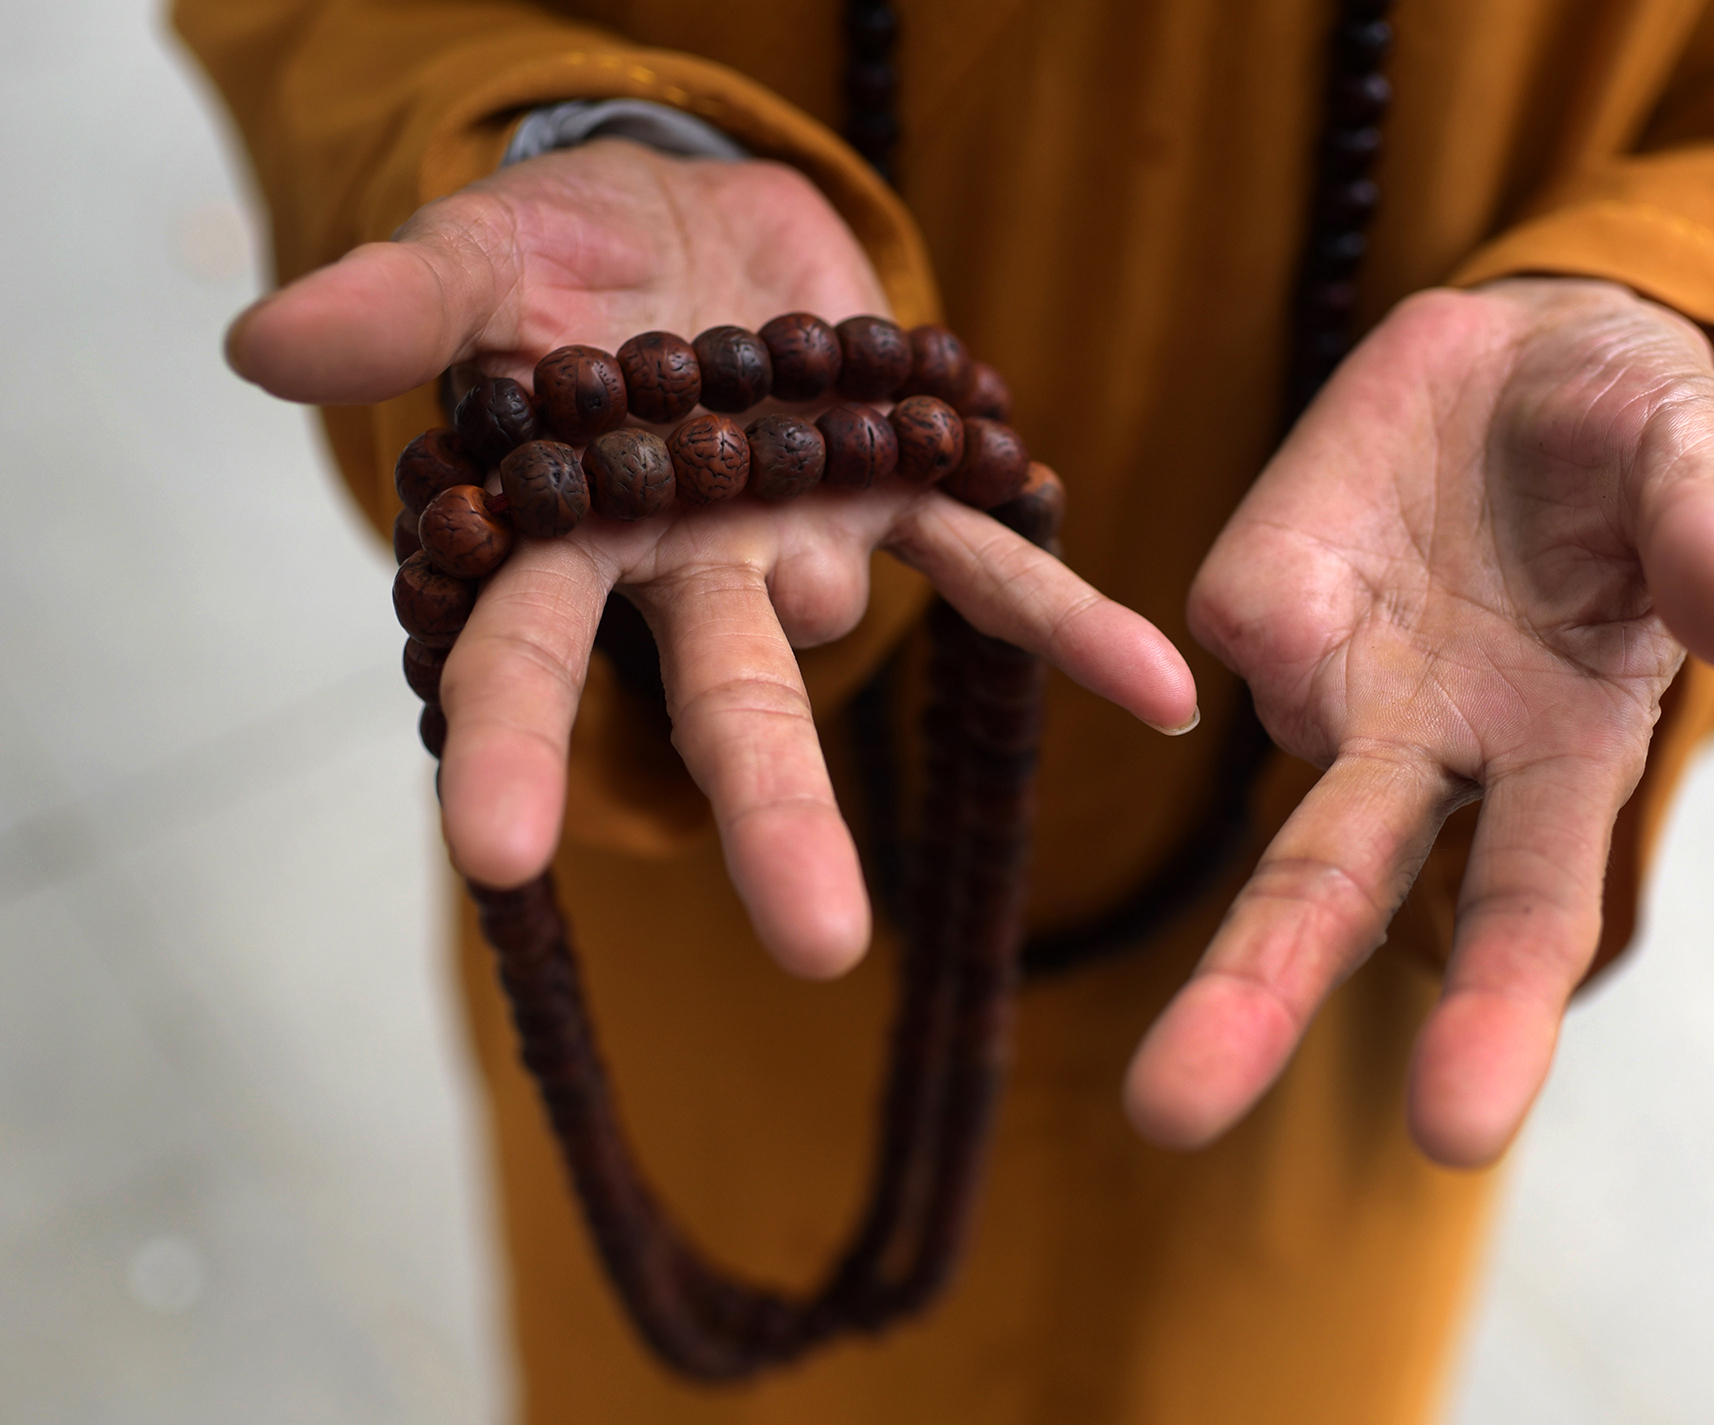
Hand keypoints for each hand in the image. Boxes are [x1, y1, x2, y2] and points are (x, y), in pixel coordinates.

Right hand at [228, 140, 1196, 979]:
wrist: (697, 212)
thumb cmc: (566, 252)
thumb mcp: (478, 253)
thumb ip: (402, 307)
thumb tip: (260, 344)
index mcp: (568, 530)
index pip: (527, 652)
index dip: (515, 746)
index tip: (500, 854)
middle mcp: (688, 567)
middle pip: (720, 699)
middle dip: (764, 814)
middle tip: (816, 946)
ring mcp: (804, 536)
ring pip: (837, 629)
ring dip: (856, 671)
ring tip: (840, 666)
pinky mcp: (906, 488)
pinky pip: (996, 565)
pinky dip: (1077, 622)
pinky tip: (1168, 697)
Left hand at [1125, 277, 1713, 1166]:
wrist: (1529, 348)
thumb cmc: (1633, 440)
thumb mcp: (1691, 458)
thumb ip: (1713, 540)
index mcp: (1562, 745)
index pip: (1527, 907)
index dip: (1495, 1017)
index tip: (1453, 1136)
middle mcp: (1436, 745)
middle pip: (1338, 889)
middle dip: (1257, 998)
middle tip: (1173, 1113)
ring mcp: (1338, 681)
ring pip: (1268, 810)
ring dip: (1216, 921)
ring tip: (1159, 1073)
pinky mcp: (1266, 594)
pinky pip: (1243, 617)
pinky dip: (1264, 605)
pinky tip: (1329, 546)